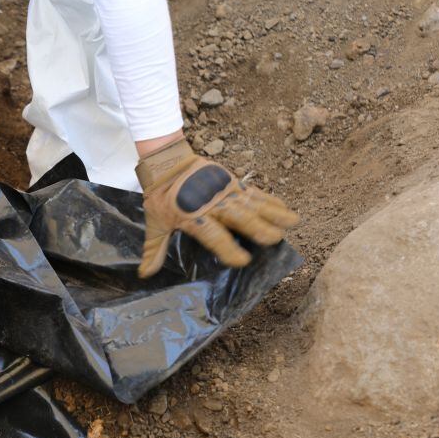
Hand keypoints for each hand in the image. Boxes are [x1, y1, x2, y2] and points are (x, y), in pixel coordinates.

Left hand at [136, 137, 298, 277]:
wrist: (166, 162)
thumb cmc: (160, 197)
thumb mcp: (155, 224)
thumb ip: (154, 249)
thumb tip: (145, 275)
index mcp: (192, 216)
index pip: (213, 235)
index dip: (228, 248)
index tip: (243, 260)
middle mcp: (212, 203)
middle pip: (239, 217)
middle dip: (258, 228)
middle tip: (275, 240)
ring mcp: (225, 191)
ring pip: (252, 203)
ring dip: (273, 213)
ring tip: (293, 223)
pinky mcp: (232, 181)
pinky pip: (254, 192)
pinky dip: (271, 201)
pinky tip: (285, 210)